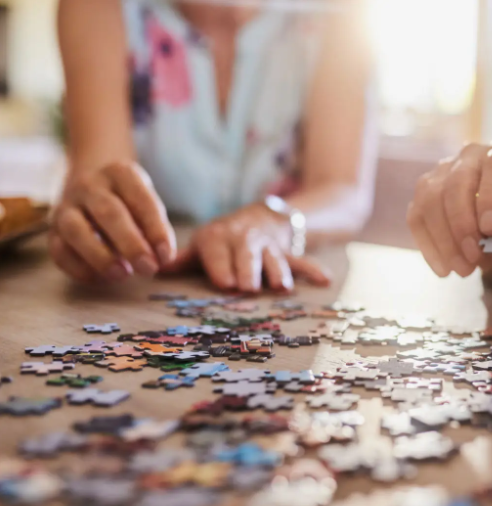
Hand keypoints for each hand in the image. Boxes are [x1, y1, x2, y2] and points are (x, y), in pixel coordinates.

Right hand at [50, 161, 175, 282]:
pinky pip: (59, 250)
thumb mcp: (144, 198)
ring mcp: (66, 205)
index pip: (141, 201)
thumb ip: (153, 225)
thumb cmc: (126, 195)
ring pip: (76, 230)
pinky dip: (79, 268)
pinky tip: (101, 279)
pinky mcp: (52, 228)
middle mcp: (90, 186)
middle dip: (130, 244)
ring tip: (122, 275)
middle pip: (109, 213)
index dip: (156, 230)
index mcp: (121, 173)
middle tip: (148, 269)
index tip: (166, 256)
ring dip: (100, 256)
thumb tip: (161, 259)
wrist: (88, 172)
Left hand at [161, 204, 330, 291]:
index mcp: (218, 238)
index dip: (222, 267)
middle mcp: (244, 240)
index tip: (226, 283)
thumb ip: (182, 259)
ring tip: (281, 288)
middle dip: (249, 272)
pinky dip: (313, 270)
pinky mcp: (287, 253)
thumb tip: (152, 269)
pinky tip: (325, 280)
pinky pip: (302, 260)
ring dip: (278, 272)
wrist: (260, 216)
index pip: (218, 253)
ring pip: (275, 259)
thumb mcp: (202, 244)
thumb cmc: (223, 240)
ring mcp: (268, 247)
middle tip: (247, 289)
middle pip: (247, 256)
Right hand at [407, 138, 491, 277]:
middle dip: (463, 225)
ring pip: (431, 199)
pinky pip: (417, 216)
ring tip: (463, 269)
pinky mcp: (424, 192)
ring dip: (444, 239)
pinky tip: (444, 268)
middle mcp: (472, 155)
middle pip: (457, 183)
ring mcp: (443, 170)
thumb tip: (490, 229)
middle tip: (474, 258)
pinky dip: (428, 245)